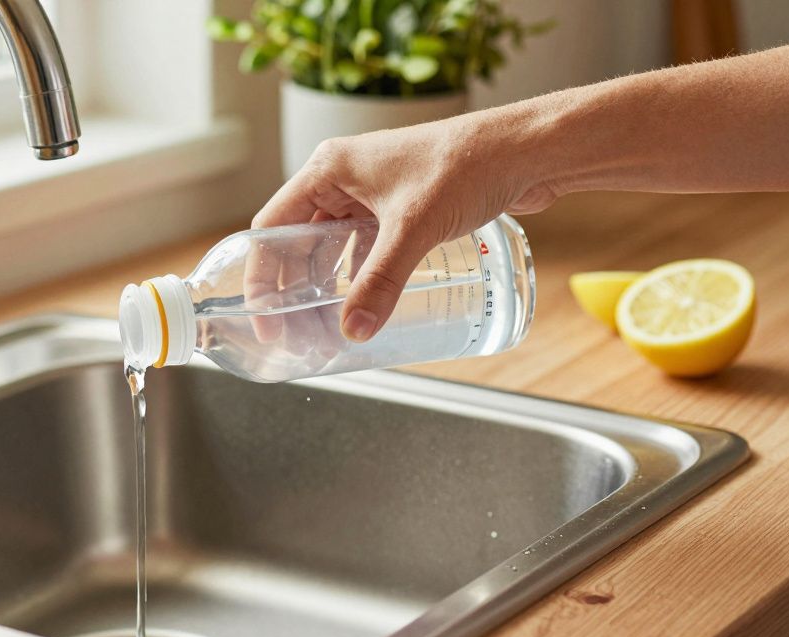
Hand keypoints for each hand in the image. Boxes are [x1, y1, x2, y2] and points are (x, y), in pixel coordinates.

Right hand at [252, 112, 555, 341]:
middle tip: (294, 332)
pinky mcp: (400, 209)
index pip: (271, 227)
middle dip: (293, 289)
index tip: (263, 315)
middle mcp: (343, 179)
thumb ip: (381, 283)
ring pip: (332, 248)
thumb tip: (354, 330)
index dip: (262, 275)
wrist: (526, 151)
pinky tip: (362, 305)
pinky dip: (358, 278)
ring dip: (325, 286)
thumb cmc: (467, 165)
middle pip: (298, 242)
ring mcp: (372, 194)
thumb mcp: (413, 229)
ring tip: (322, 327)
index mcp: (328, 169)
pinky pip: (364, 249)